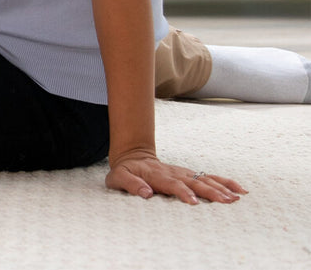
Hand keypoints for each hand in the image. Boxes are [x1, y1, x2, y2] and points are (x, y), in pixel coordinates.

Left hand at [106, 148, 245, 203]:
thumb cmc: (125, 171)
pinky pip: (210, 178)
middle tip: (226, 202)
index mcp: (158, 176)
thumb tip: (145, 193)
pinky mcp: (190, 174)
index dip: (183, 192)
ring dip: (222, 188)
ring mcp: (184, 173)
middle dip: (211, 192)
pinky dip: (225, 183)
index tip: (194, 202)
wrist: (133, 156)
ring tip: (237, 198)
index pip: (173, 185)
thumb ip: (131, 184)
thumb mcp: (119, 177)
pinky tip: (240, 190)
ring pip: (206, 179)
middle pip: (195, 182)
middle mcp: (175, 173)